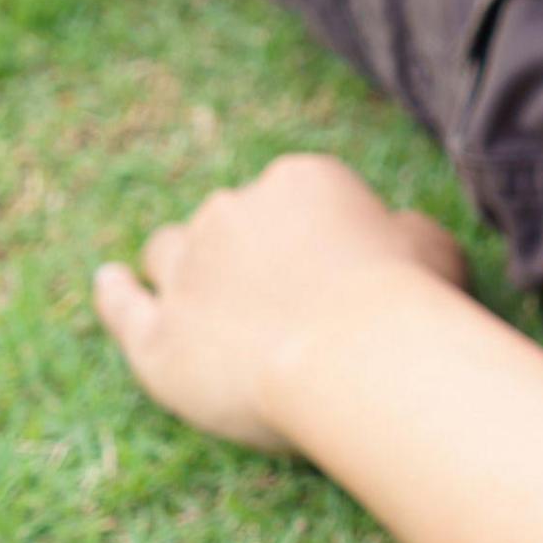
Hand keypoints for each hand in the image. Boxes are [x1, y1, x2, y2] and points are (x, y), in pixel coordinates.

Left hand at [90, 152, 471, 454]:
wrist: (357, 359)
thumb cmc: (408, 302)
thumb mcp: (433, 247)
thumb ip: (404, 232)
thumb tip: (392, 233)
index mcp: (296, 183)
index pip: (289, 198)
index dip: (306, 238)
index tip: (329, 275)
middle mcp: (232, 212)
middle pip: (224, 221)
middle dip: (242, 252)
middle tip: (278, 300)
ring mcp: (187, 274)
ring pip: (169, 253)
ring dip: (182, 267)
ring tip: (201, 296)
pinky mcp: (157, 337)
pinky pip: (122, 306)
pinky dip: (113, 293)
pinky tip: (109, 283)